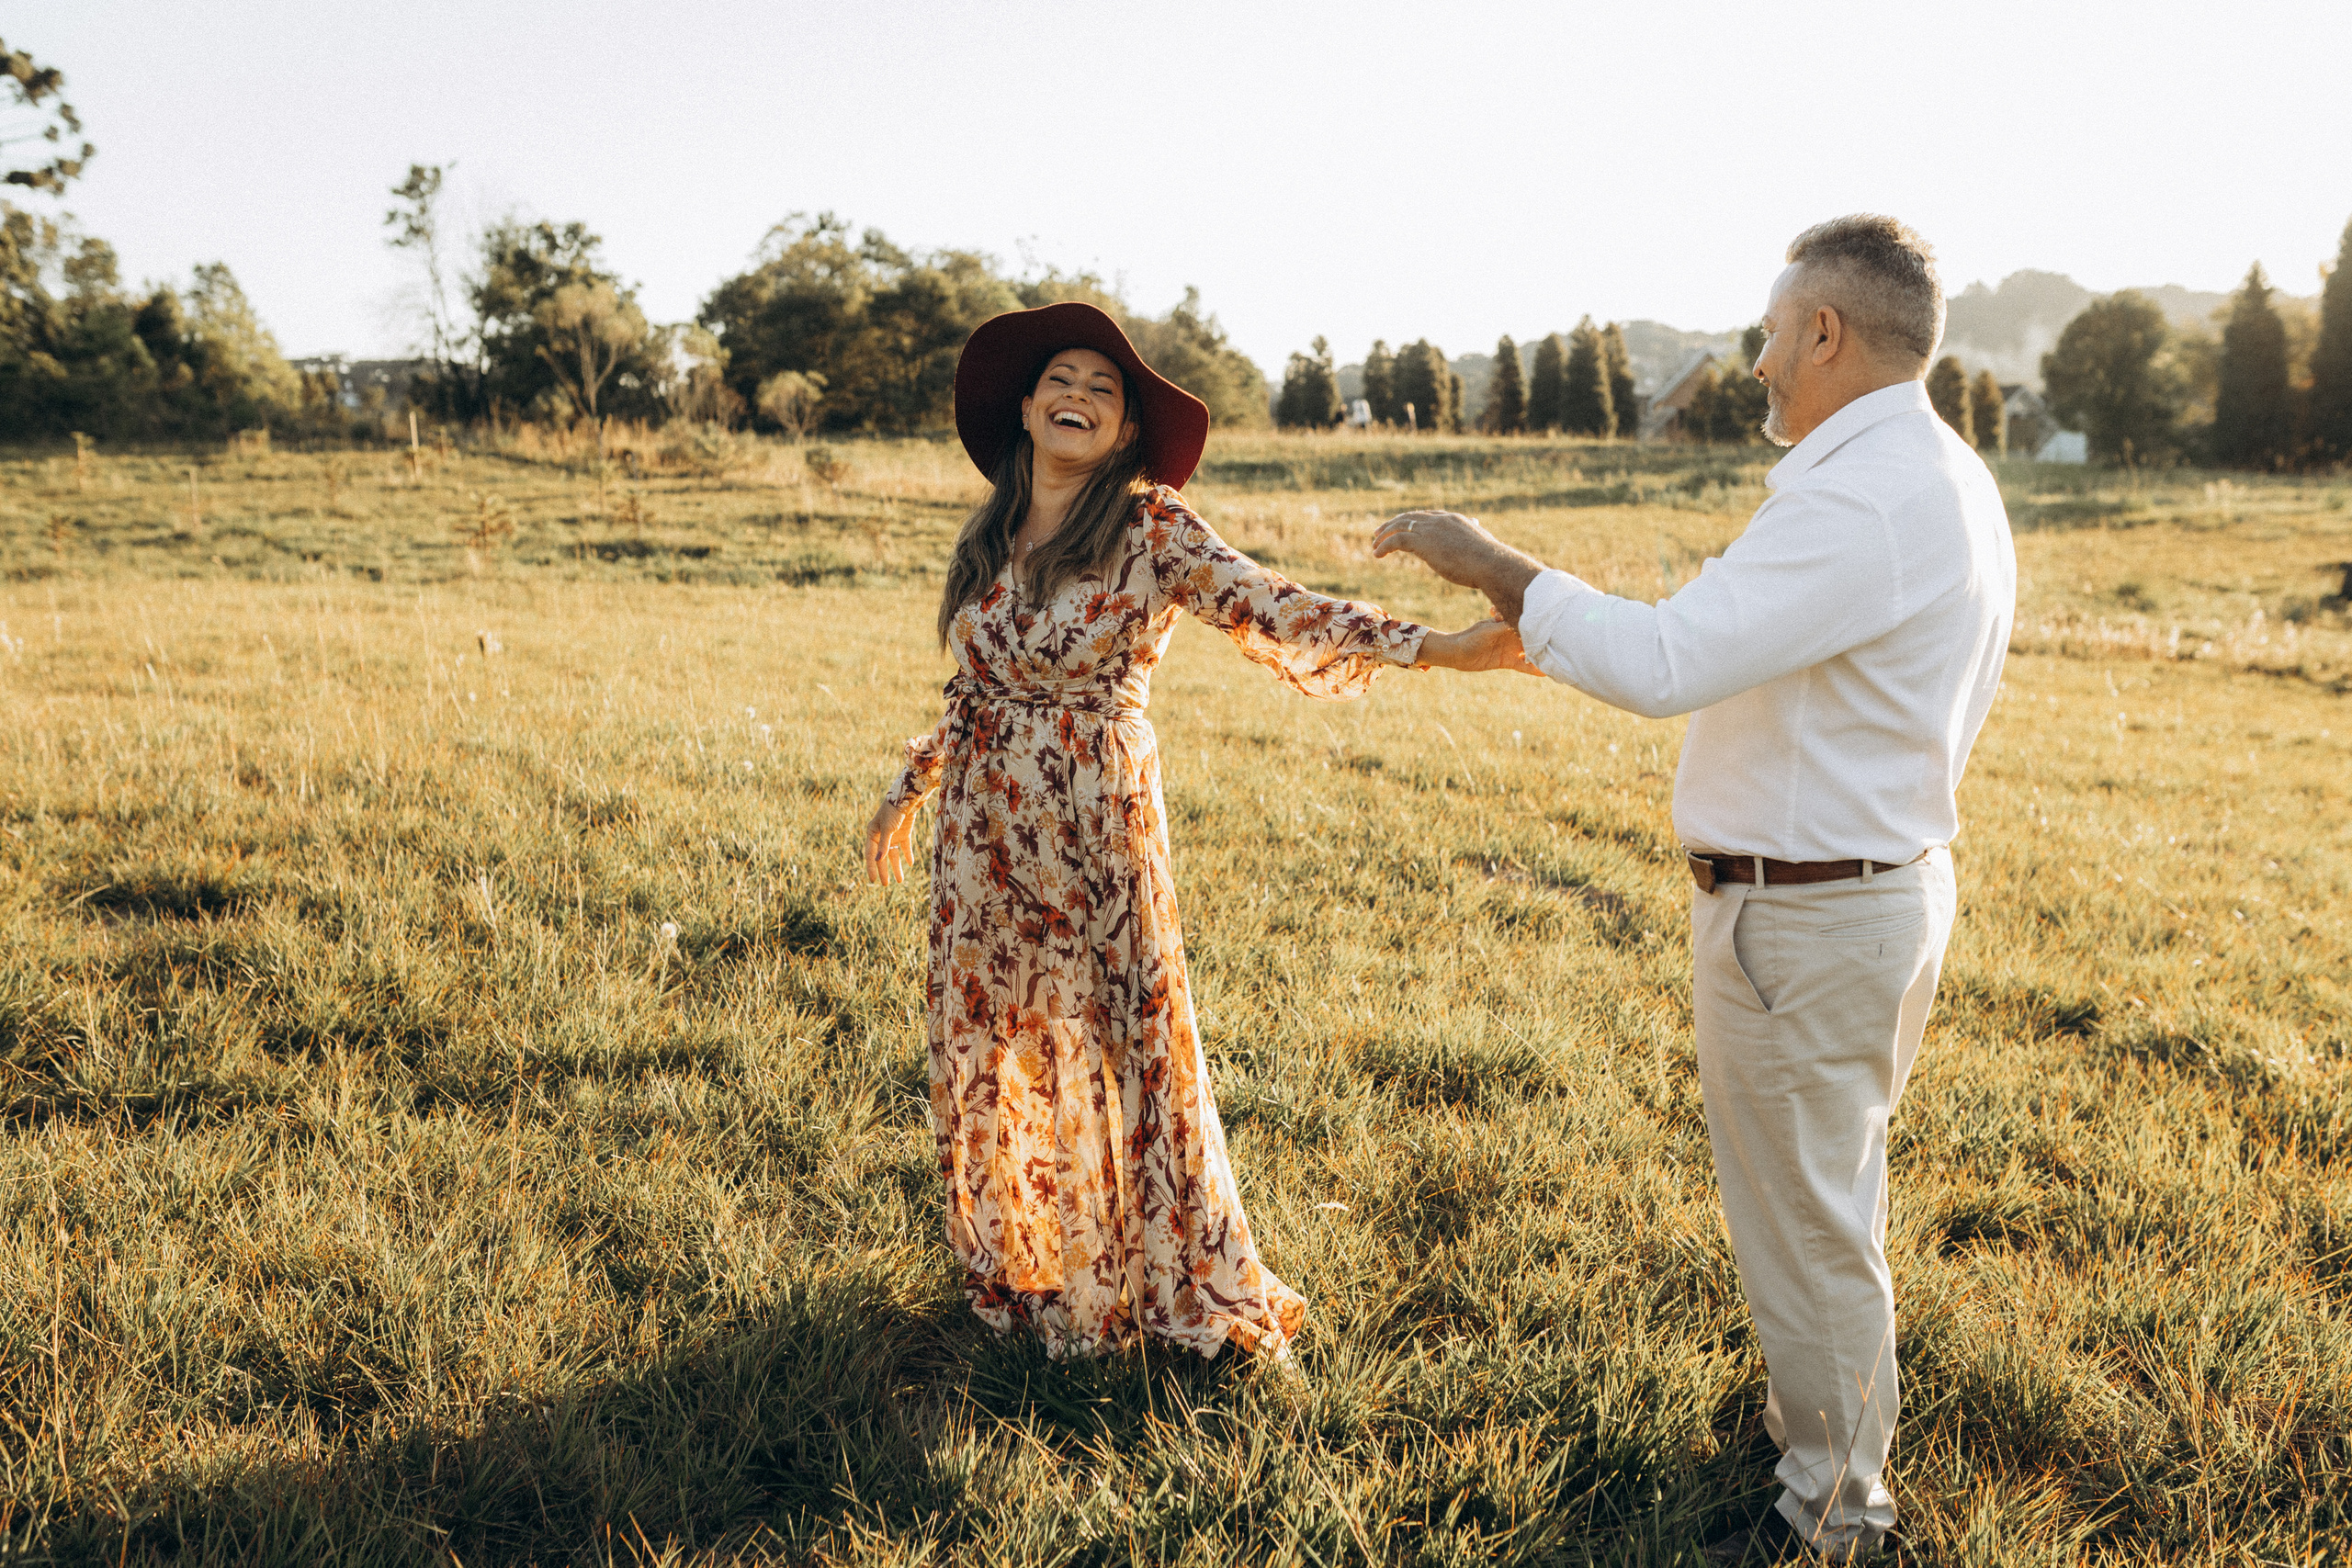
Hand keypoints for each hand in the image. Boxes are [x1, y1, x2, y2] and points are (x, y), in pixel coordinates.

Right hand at [865, 798, 919, 883]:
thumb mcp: (888, 829)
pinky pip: (905, 847)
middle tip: (885, 885)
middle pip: (882, 856)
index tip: (873, 880)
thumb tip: (878, 860)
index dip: (871, 867)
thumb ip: (884, 845)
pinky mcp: (904, 833)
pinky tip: (910, 864)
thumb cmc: (893, 811)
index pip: (870, 854)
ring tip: (900, 880)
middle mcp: (881, 835)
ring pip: (894, 854)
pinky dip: (908, 855)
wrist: (907, 797)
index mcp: (872, 833)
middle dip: (884, 870)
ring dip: (897, 867)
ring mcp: (893, 835)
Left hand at [1371, 511, 1546, 623]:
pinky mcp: (1423, 542)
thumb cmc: (1492, 562)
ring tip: (1374, 545)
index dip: (1413, 521)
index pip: (1428, 516)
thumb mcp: (1483, 546)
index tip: (1403, 527)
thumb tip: (1480, 535)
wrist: (1492, 565)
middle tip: (1379, 532)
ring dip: (1384, 535)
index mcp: (1455, 520)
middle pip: (1410, 517)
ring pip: (1400, 526)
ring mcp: (1432, 529)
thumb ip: (1476, 538)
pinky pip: (1397, 540)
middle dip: (1393, 523)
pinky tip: (1377, 554)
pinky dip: (1385, 545)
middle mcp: (1441, 520)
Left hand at [1419, 619, 1544, 674]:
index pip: (1527, 623)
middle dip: (1544, 640)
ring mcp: (1511, 648)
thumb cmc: (1471, 638)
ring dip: (1541, 655)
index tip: (1553, 626)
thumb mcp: (1489, 631)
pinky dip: (1533, 669)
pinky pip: (1523, 665)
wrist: (1457, 653)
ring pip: (1530, 652)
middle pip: (1532, 637)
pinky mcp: (1508, 661)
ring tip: (1556, 660)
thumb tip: (1522, 624)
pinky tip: (1544, 673)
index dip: (1539, 625)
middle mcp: (1512, 635)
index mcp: (1508, 623)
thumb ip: (1505, 628)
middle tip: (1561, 644)